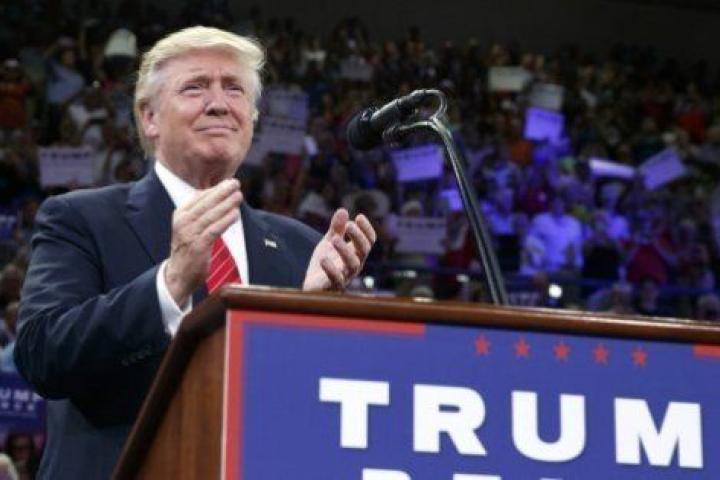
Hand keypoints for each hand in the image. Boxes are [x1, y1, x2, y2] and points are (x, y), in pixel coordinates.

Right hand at [165, 179, 241, 305]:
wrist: (178, 275)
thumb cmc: (188, 248)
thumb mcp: (189, 227)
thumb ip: (201, 213)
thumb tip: (218, 195)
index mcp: (180, 215)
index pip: (198, 197)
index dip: (215, 189)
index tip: (229, 182)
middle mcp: (183, 222)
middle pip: (205, 203)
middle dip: (221, 192)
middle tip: (235, 183)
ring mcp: (189, 235)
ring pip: (210, 215)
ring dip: (226, 204)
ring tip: (239, 196)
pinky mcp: (198, 247)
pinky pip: (214, 230)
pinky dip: (225, 220)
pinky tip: (235, 214)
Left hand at [303, 209, 375, 290]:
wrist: (313, 285)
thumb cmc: (326, 264)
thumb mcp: (330, 242)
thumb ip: (337, 228)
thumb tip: (343, 210)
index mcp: (357, 253)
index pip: (369, 241)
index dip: (367, 229)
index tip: (359, 216)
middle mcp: (355, 265)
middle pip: (363, 250)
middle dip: (358, 236)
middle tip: (349, 225)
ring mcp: (345, 276)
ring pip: (352, 264)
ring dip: (345, 250)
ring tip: (334, 239)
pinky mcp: (333, 286)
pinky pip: (336, 279)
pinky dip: (331, 269)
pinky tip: (323, 259)